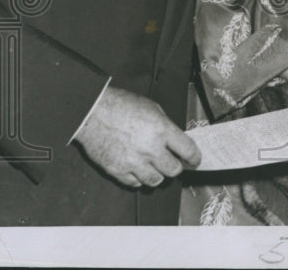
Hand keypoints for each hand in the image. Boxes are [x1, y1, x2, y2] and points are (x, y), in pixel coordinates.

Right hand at [74, 86, 200, 187]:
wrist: (92, 112)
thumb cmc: (121, 106)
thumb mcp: (152, 108)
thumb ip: (166, 127)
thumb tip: (176, 142)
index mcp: (162, 130)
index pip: (188, 151)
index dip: (195, 158)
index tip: (195, 160)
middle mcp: (150, 149)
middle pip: (174, 170)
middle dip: (176, 167)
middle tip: (173, 162)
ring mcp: (133, 162)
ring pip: (156, 181)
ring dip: (158, 174)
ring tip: (154, 166)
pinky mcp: (118, 170)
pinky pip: (135, 183)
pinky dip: (138, 178)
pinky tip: (137, 168)